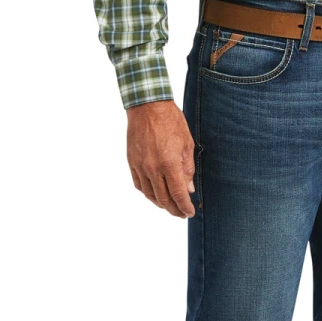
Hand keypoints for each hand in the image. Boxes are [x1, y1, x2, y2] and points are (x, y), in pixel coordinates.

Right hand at [126, 99, 196, 216]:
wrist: (147, 106)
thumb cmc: (171, 121)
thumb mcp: (187, 144)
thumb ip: (188, 169)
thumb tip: (188, 189)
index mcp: (169, 163)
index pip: (178, 194)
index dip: (184, 207)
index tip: (189, 212)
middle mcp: (153, 168)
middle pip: (163, 199)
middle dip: (174, 210)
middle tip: (181, 213)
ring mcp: (140, 166)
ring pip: (149, 194)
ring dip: (160, 204)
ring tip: (169, 206)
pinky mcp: (132, 162)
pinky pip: (139, 184)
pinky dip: (147, 193)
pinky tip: (155, 194)